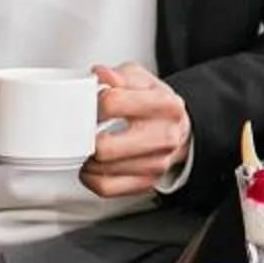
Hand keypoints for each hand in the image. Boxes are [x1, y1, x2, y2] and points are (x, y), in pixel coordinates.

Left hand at [82, 62, 191, 198]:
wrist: (179, 129)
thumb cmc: (156, 104)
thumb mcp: (141, 79)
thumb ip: (118, 75)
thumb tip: (100, 76)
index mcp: (164, 104)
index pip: (112, 103)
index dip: (90, 104)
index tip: (88, 106)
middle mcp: (164, 136)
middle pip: (105, 146)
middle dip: (86, 138)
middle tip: (84, 130)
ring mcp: (157, 163)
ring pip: (102, 169)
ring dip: (87, 158)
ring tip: (89, 144)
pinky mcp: (146, 182)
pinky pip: (105, 187)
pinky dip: (91, 178)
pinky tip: (93, 164)